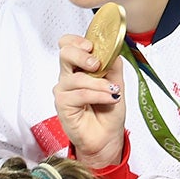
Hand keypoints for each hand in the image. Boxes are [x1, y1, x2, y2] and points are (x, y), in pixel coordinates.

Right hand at [54, 32, 127, 167]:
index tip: (92, 45)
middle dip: (82, 55)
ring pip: (76, 77)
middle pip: (65, 53)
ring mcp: (64, 91)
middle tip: (97, 64)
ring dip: (99, 84)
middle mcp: (68, 77)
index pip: (67, 45)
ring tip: (112, 91)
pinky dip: (97, 95)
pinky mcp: (63, 105)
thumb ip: (113, 65)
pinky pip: (79, 94)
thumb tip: (113, 48)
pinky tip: (109, 98)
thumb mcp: (116, 83)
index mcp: (78, 67)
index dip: (76, 41)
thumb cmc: (108, 113)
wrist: (107, 137)